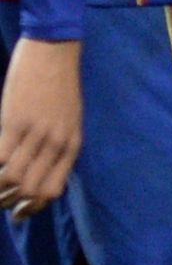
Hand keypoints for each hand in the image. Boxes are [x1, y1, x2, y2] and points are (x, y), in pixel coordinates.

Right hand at [0, 38, 82, 221]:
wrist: (55, 53)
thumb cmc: (59, 85)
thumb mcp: (68, 120)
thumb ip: (57, 144)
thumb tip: (40, 166)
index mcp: (71, 147)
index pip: (52, 190)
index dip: (33, 206)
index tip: (18, 211)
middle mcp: (56, 145)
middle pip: (33, 190)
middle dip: (12, 203)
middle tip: (0, 203)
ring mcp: (36, 134)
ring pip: (15, 178)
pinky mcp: (14, 121)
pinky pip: (0, 157)